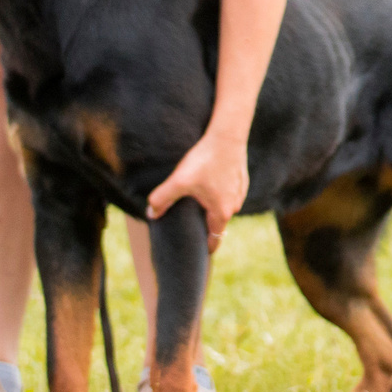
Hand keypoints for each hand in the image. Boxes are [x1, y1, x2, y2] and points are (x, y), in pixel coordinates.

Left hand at [147, 131, 249, 252]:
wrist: (228, 135)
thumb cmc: (205, 160)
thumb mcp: (179, 181)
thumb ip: (162, 200)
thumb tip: (150, 214)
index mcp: (221, 212)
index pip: (215, 239)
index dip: (207, 249)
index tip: (200, 256)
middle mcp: (234, 205)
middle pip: (218, 222)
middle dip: (205, 224)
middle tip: (189, 222)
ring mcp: (240, 192)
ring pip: (223, 206)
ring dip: (211, 206)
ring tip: (196, 199)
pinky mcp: (241, 179)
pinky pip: (228, 192)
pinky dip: (218, 191)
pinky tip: (207, 181)